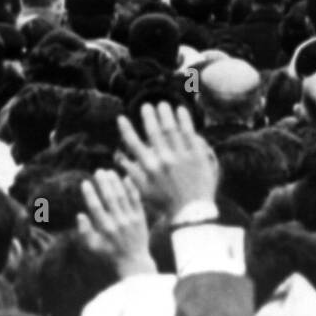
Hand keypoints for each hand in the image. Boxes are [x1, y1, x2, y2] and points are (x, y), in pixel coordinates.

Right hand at [77, 169, 155, 277]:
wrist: (133, 261)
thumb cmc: (109, 254)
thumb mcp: (93, 247)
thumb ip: (85, 232)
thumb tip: (80, 215)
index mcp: (105, 229)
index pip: (96, 207)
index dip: (90, 194)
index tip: (85, 182)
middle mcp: (118, 222)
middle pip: (109, 198)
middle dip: (103, 183)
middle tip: (98, 171)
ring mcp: (131, 219)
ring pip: (122, 196)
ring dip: (115, 182)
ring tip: (109, 171)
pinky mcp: (141, 217)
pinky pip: (136, 200)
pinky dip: (131, 188)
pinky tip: (126, 178)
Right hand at [116, 102, 217, 218]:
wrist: (190, 212)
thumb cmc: (165, 203)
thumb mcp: (143, 191)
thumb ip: (132, 172)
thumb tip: (119, 158)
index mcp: (149, 168)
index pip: (134, 144)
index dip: (127, 130)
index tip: (121, 118)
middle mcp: (163, 160)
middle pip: (154, 132)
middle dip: (148, 117)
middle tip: (146, 106)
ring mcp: (181, 156)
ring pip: (171, 129)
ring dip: (165, 114)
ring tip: (162, 104)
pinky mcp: (196, 155)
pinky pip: (189, 133)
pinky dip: (184, 120)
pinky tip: (181, 110)